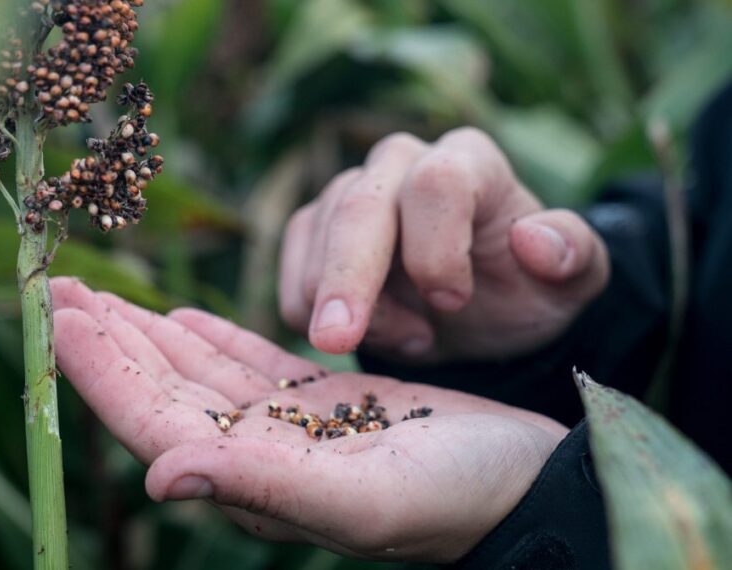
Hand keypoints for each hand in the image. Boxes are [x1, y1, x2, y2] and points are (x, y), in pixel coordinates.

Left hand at [52, 278, 566, 563]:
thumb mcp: (366, 499)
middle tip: (58, 290)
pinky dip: (211, 338)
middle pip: (164, 392)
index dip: (102, 371)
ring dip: (148, 334)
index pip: (154, 421)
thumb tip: (158, 478)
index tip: (59, 316)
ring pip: (199, 374)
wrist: (526, 484)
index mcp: (259, 479)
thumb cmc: (460, 497)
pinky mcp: (325, 403)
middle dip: (110, 342)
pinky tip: (185, 317)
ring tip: (104, 296)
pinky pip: (248, 363)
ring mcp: (291, 428)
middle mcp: (262, 457)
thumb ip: (263, 489)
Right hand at [279, 127, 608, 360]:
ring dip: (345, 306)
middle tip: (338, 340)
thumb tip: (534, 239)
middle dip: (348, 278)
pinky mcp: (313, 231)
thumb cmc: (525, 290)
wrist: (480, 312)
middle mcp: (401, 164)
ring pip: (316, 238)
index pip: (436, 182)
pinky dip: (311, 312)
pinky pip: (290, 270)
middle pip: (358, 204)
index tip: (452, 301)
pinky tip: (365, 334)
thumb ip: (573, 255)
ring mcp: (350, 194)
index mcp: (469, 162)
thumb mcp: (572, 283)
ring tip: (411, 339)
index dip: (437, 246)